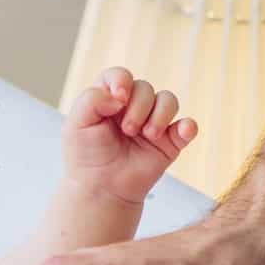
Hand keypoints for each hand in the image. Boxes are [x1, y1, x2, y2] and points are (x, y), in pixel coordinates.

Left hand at [63, 67, 196, 207]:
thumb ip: (91, 99)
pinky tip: (181, 132)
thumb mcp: (76, 125)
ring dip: (159, 115)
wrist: (101, 189)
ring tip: (147, 136)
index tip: (119, 98)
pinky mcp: (169, 141)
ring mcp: (152, 123)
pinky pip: (188, 126)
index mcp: (109, 99)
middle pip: (145, 88)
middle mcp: (132, 107)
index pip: (120, 75)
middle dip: (138, 107)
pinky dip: (188, 126)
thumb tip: (121, 95)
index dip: (121, 81)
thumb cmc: (86, 156)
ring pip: (168, 100)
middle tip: (127, 130)